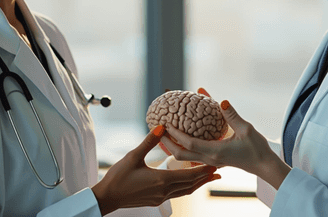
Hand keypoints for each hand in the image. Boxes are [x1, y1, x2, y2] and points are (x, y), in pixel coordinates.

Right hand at [91, 125, 220, 214]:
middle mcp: (164, 191)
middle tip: (219, 171)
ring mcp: (161, 197)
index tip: (215, 164)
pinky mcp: (156, 200)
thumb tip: (162, 126)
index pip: (189, 176)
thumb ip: (149, 141)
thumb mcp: (133, 156)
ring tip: (209, 177)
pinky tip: (187, 181)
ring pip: (185, 191)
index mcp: (161, 180)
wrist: (107, 197)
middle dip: (205, 178)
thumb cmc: (118, 176)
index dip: (203, 170)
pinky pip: (177, 194)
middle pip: (191, 185)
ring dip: (197, 184)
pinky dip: (186, 187)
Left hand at [160, 97, 290, 189]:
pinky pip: (193, 156)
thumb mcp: (246, 129)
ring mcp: (211, 162)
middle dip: (167, 143)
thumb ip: (232, 116)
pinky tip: (182, 140)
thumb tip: (222, 101)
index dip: (176, 133)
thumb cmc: (257, 148)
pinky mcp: (214, 161)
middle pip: (181, 154)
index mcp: (215, 151)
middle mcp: (210, 159)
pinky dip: (184, 148)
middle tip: (158, 129)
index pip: (189, 143)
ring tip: (164, 135)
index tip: (166, 122)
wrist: (264, 166)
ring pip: (185, 157)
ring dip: (173, 147)